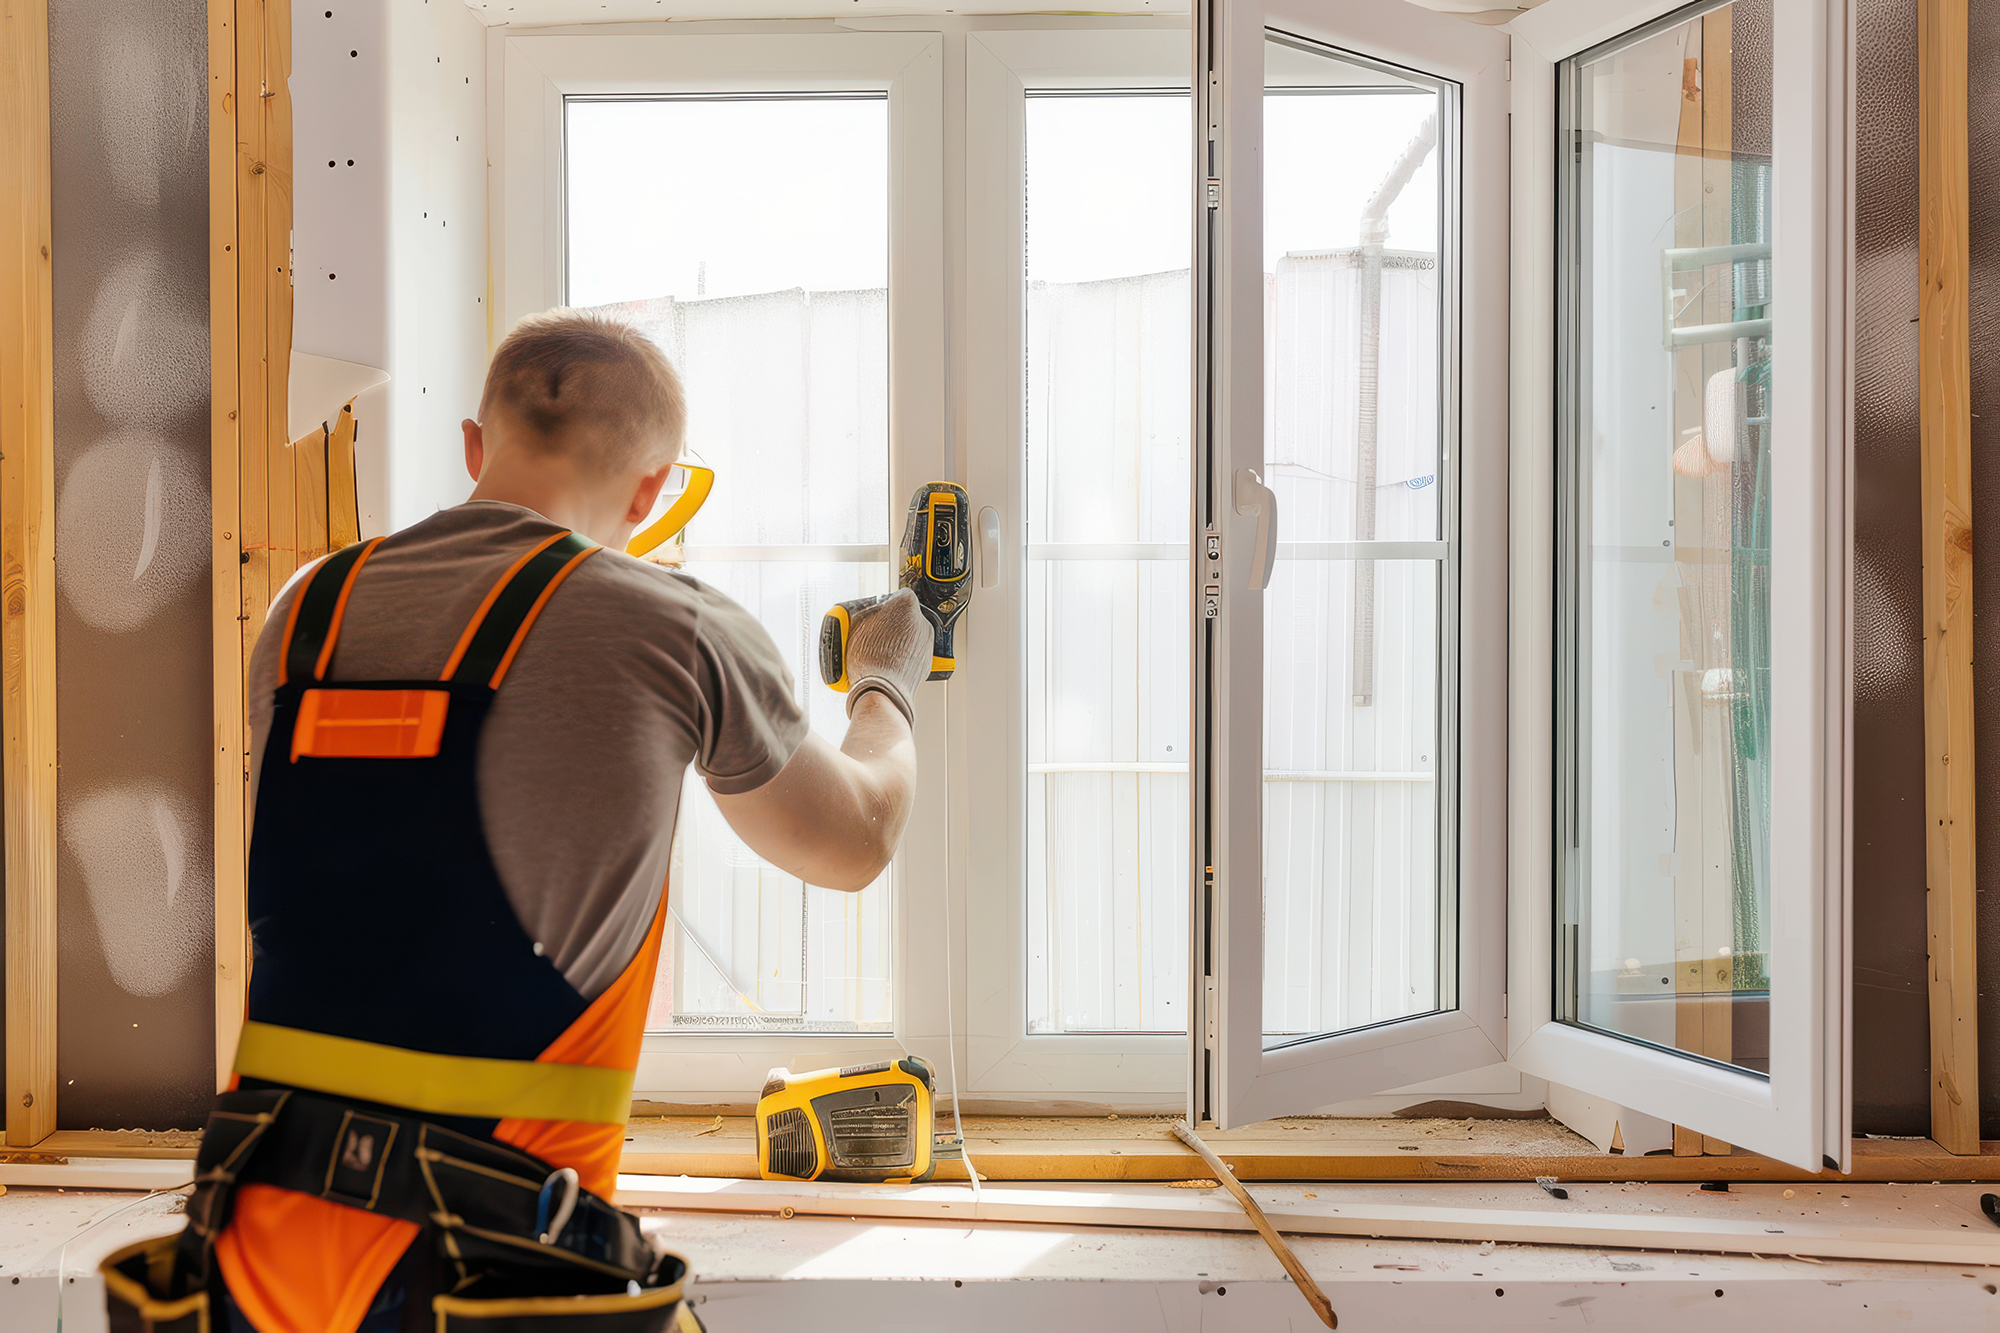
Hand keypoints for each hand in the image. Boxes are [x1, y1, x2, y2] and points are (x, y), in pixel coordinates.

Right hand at [842, 589, 931, 725]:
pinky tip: (888, 662)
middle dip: (892, 623)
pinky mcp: (928, 660)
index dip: (885, 604)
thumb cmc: (870, 659)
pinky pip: (914, 652)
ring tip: (879, 651)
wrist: (883, 690)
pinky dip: (904, 655)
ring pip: (911, 634)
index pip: (898, 595)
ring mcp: (927, 641)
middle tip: (875, 632)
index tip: (876, 613)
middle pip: (906, 616)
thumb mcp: (856, 626)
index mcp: (906, 605)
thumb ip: (867, 613)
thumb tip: (868, 612)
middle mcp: (922, 620)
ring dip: (898, 639)